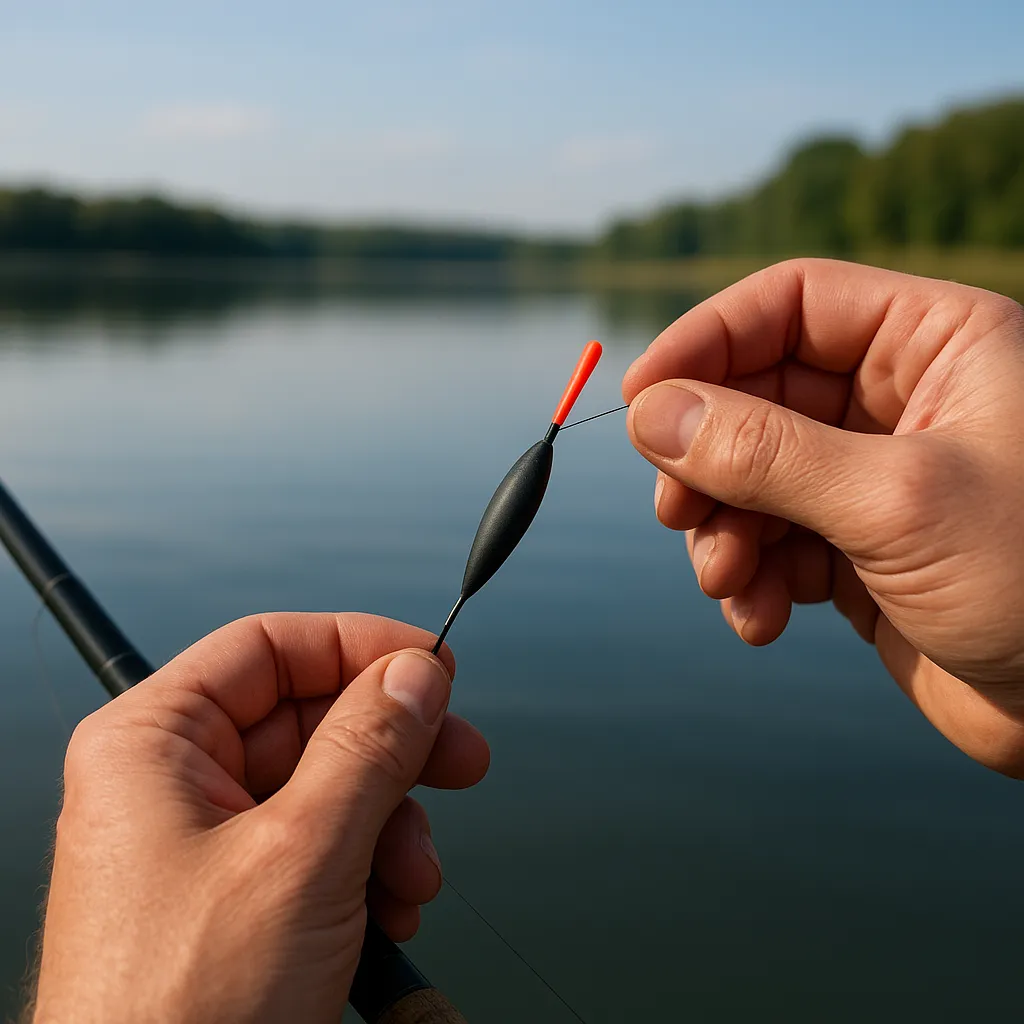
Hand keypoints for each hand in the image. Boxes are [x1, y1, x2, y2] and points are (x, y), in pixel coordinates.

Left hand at [32, 613, 488, 1023]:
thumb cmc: (183, 1012)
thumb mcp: (302, 857)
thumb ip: (368, 749)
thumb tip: (416, 673)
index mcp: (154, 744)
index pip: (269, 647)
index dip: (358, 646)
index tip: (433, 667)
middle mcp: (174, 784)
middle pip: (310, 719)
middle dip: (393, 753)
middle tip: (462, 763)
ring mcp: (205, 846)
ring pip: (328, 789)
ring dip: (390, 827)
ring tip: (412, 881)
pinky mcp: (235, 901)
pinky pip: (320, 850)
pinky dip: (370, 872)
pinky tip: (388, 915)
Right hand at [623, 259, 1023, 775]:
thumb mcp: (895, 501)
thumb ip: (765, 452)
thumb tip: (652, 413)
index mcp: (935, 344)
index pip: (791, 304)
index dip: (707, 341)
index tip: (641, 399)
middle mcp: (900, 400)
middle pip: (754, 395)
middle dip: (706, 459)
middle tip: (675, 510)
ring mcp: (873, 477)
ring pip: (750, 475)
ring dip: (720, 530)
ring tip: (727, 582)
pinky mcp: (856, 549)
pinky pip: (769, 543)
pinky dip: (748, 579)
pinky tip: (761, 618)